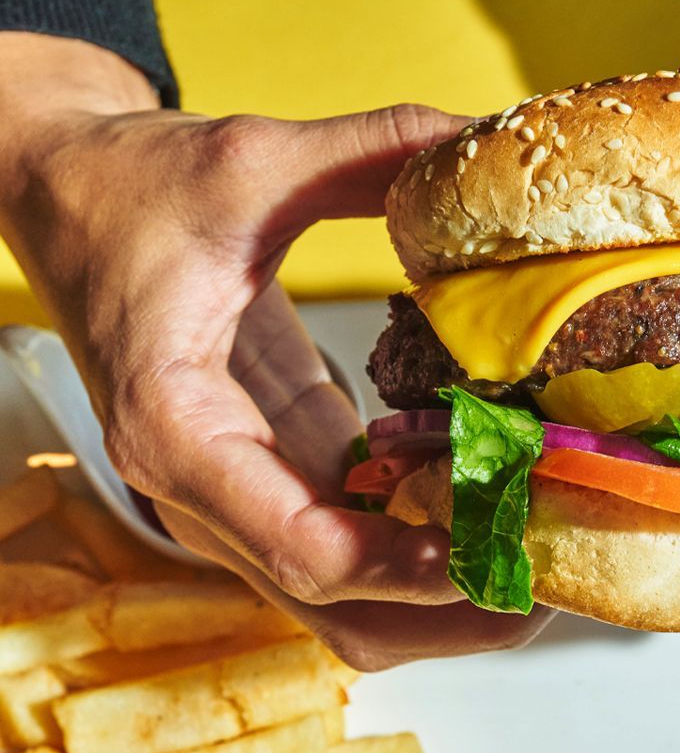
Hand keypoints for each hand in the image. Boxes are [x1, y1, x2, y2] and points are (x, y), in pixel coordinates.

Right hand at [0, 33, 550, 668]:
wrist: (66, 194)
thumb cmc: (126, 188)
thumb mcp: (246, 162)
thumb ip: (363, 154)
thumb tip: (472, 139)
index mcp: (179, 428)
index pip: (300, 547)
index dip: (405, 569)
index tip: (491, 556)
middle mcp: (200, 487)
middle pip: (335, 605)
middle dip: (442, 614)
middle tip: (541, 584)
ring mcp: (233, 492)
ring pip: (342, 595)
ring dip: (436, 595)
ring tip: (528, 557)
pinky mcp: (266, 472)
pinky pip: (347, 541)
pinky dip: (416, 545)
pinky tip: (482, 507)